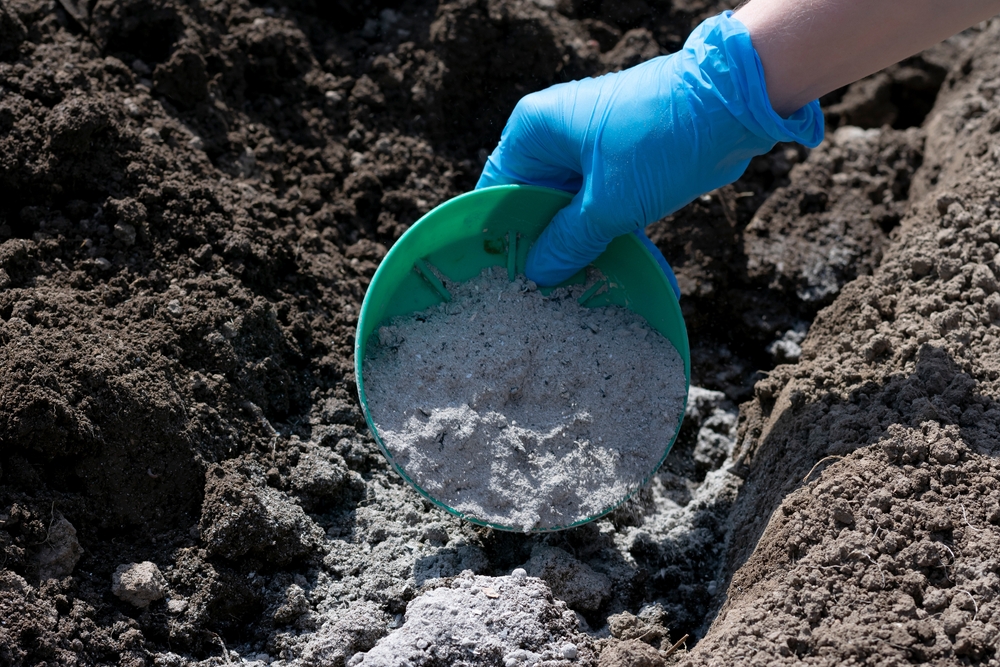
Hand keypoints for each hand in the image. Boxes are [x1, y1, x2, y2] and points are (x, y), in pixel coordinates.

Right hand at [476, 11, 823, 288]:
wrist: (733, 103)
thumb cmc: (661, 140)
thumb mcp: (608, 203)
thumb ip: (568, 242)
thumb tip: (538, 274)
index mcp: (534, 131)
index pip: (499, 190)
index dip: (501, 236)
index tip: (505, 277)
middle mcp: (555, 135)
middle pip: (534, 204)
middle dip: (545, 247)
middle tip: (544, 295)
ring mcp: (589, 149)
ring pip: (571, 210)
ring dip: (580, 246)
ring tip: (580, 292)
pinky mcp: (620, 164)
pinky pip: (602, 207)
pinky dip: (611, 236)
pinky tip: (622, 273)